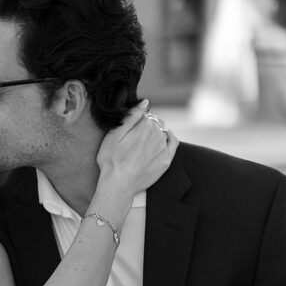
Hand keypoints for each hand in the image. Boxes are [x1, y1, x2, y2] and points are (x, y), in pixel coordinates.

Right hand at [95, 100, 177, 216]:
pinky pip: (173, 143)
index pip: (145, 115)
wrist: (118, 184)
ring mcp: (163, 148)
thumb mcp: (114, 134)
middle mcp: (157, 134)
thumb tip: (145, 102)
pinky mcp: (166, 161)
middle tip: (134, 138)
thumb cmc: (111, 159)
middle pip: (155, 123)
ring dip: (155, 134)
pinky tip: (163, 139)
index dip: (136, 121)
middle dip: (147, 126)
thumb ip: (132, 116)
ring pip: (162, 132)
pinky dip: (169, 138)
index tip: (129, 129)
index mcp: (144, 125)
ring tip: (142, 144)